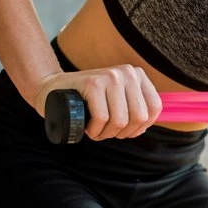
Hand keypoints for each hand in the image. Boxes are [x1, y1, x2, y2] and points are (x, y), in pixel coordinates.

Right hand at [34, 66, 162, 139]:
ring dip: (107, 134)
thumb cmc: (86, 99)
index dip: (142, 126)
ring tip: (97, 132)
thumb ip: (132, 107)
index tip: (127, 131)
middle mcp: (127, 73)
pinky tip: (89, 129)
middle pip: (139, 116)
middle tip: (108, 134)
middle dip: (123, 133)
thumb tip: (143, 127)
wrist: (53, 88)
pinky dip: (95, 130)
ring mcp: (110, 76)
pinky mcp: (92, 83)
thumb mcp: (116, 98)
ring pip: (120, 120)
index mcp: (137, 76)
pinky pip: (102, 118)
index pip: (154, 108)